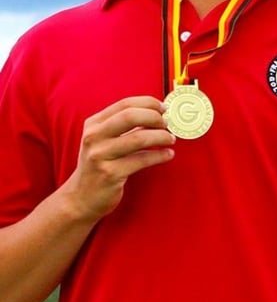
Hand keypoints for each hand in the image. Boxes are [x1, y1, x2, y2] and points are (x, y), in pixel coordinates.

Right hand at [61, 96, 175, 222]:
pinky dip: (160, 155)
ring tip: (171, 140)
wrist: (81, 197)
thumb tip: (158, 113)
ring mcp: (100, 156)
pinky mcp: (110, 174)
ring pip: (139, 138)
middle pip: (130, 116)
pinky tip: (168, 155)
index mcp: (93, 124)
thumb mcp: (104, 140)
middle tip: (167, 125)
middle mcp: (94, 137)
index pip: (125, 104)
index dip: (149, 103)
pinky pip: (142, 160)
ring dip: (161, 137)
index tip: (164, 109)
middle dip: (155, 118)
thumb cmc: (100, 164)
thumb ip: (125, 126)